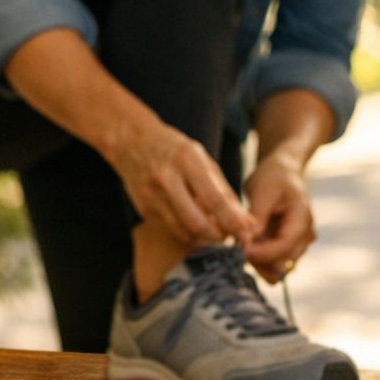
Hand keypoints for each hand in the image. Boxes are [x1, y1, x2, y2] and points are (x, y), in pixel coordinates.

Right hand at [109, 121, 257, 247]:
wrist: (131, 141)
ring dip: (204, 237)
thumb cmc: (174, 149)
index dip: (234, 221)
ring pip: (184, 232)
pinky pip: (171, 229)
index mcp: (186, 161)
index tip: (248, 232)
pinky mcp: (143, 209)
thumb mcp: (202, 159)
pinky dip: (188, 231)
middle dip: (219, 236)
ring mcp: (151, 196)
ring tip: (217, 231)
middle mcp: (166, 179)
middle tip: (232, 236)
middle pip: (197, 223)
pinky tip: (196, 223)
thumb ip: (223, 189)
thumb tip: (245, 221)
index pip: (215, 200)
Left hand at [243, 153, 315, 283]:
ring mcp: (296, 244)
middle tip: (234, 252)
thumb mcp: (264, 191)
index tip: (242, 252)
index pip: (286, 246)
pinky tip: (241, 250)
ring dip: (257, 263)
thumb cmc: (274, 177)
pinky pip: (272, 261)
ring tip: (236, 251)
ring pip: (277, 266)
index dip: (264, 253)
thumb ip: (257, 217)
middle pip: (283, 261)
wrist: (282, 172)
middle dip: (259, 261)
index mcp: (303, 221)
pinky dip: (257, 259)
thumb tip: (249, 241)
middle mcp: (304, 237)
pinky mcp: (284, 247)